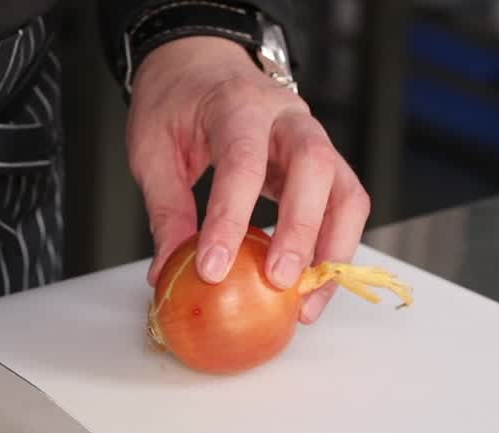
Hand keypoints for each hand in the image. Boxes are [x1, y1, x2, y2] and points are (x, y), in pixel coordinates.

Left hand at [126, 36, 370, 323]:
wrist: (199, 64)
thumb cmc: (176, 102)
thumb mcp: (153, 148)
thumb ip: (166, 208)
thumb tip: (169, 270)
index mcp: (237, 104)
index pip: (242, 161)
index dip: (230, 218)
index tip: (213, 268)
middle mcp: (287, 117)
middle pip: (315, 165)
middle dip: (301, 230)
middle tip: (279, 282)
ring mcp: (312, 138)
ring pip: (346, 191)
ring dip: (333, 250)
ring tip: (307, 302)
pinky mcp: (322, 165)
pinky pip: (344, 206)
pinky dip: (333, 249)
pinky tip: (312, 285)